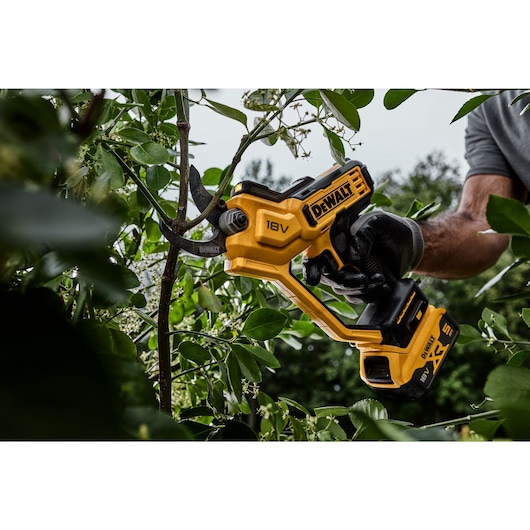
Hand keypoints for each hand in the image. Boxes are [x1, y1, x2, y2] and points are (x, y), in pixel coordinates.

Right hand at [303, 211, 423, 302]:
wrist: (409, 246)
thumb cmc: (391, 229)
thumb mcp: (378, 221)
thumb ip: (363, 232)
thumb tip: (353, 256)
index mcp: (335, 238)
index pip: (314, 253)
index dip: (313, 265)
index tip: (325, 271)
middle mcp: (337, 256)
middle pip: (326, 275)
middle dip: (343, 281)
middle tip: (363, 279)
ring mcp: (346, 271)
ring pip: (340, 289)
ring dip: (359, 289)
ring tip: (379, 279)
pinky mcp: (357, 285)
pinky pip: (355, 296)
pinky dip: (368, 294)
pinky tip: (381, 285)